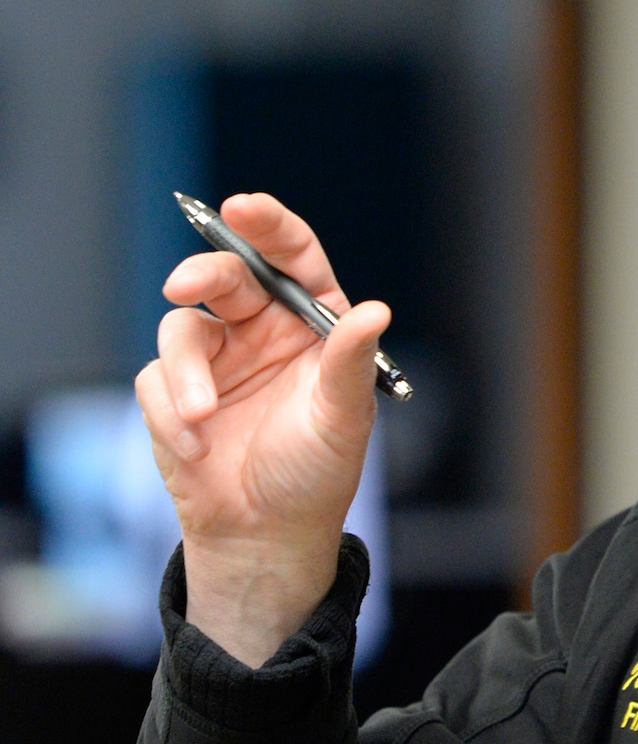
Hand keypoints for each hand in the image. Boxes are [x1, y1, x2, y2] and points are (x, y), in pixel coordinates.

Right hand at [133, 193, 389, 665]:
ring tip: (199, 415)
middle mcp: (262, 330)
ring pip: (182, 326)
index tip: (243, 208)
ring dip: (185, 369)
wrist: (268, 535)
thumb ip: (350, 361)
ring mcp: (217, 358)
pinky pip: (155, 378)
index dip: (268, 225)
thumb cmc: (316, 474)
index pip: (291, 256)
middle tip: (186, 286)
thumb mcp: (342, 418)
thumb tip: (375, 310)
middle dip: (202, 272)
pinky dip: (170, 410)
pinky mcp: (174, 391)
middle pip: (224, 274)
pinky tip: (196, 445)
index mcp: (310, 323)